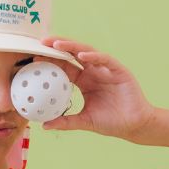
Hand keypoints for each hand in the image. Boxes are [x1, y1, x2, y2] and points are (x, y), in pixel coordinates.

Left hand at [36, 37, 156, 139]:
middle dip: (58, 47)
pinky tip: (82, 55)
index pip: (65, 67)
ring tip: (57, 44)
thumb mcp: (84, 121)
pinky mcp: (119, 70)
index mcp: (84, 81)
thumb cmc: (111, 122)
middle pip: (73, 55)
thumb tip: (44, 125)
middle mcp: (93, 72)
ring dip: (72, 47)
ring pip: (87, 52)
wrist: (134, 125)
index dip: (51, 62)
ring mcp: (106, 69)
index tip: (34, 59)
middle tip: (42, 43)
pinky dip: (94, 56)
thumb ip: (66, 122)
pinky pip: (105, 60)